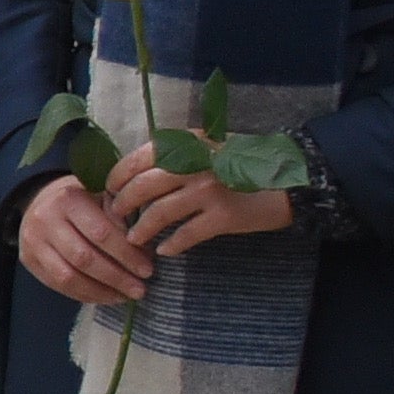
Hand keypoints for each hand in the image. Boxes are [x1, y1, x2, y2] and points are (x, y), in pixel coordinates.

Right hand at [16, 173, 157, 306]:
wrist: (42, 200)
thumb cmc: (83, 200)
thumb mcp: (103, 197)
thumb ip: (120, 220)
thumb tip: (142, 252)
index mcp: (68, 199)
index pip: (101, 233)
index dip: (126, 255)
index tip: (147, 270)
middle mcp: (46, 219)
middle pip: (84, 258)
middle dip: (116, 277)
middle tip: (139, 290)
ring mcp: (33, 242)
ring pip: (68, 276)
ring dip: (100, 291)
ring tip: (124, 296)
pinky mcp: (28, 260)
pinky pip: (57, 285)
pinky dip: (84, 294)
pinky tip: (104, 296)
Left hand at [101, 153, 301, 265]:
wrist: (285, 181)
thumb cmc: (237, 164)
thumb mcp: (203, 147)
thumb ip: (171, 156)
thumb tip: (128, 175)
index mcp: (186, 143)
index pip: (136, 160)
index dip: (116, 179)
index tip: (108, 192)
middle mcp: (195, 164)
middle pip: (142, 188)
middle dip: (122, 206)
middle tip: (116, 217)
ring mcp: (209, 191)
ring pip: (159, 213)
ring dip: (141, 229)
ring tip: (134, 238)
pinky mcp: (223, 217)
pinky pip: (185, 235)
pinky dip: (170, 245)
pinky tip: (164, 250)